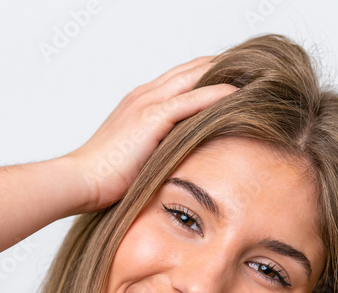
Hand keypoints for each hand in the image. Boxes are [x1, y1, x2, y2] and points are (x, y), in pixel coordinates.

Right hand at [66, 56, 237, 210]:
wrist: (82, 180)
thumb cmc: (105, 177)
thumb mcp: (139, 156)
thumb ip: (159, 147)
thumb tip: (182, 158)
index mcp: (140, 102)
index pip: (180, 79)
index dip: (206, 74)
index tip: (233, 78)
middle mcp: (144, 96)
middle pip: (190, 70)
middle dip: (220, 67)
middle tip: (252, 69)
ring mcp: (147, 103)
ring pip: (193, 78)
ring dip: (224, 74)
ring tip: (254, 76)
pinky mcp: (151, 118)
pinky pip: (191, 100)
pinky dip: (215, 95)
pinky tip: (237, 94)